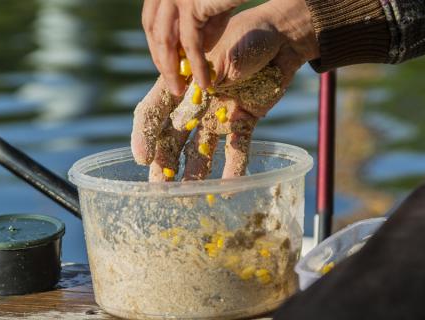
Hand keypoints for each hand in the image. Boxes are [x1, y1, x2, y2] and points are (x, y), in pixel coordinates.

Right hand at [132, 0, 317, 181]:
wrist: (282, 39)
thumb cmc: (249, 36)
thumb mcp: (228, 51)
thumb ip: (218, 72)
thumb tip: (212, 88)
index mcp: (180, 81)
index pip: (153, 110)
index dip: (144, 134)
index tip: (142, 158)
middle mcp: (195, 103)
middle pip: (171, 138)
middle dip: (163, 165)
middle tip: (159, 191)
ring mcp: (217, 116)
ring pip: (199, 150)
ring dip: (193, 174)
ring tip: (189, 198)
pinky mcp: (241, 122)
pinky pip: (236, 150)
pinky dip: (234, 170)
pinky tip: (229, 189)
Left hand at [142, 0, 245, 94]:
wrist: (263, 4)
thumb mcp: (205, 9)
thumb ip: (191, 26)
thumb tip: (181, 54)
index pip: (151, 22)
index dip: (156, 47)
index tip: (165, 66)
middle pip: (154, 31)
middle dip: (162, 61)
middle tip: (172, 85)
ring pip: (167, 40)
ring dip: (172, 70)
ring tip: (180, 90)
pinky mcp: (190, 3)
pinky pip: (190, 43)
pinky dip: (197, 66)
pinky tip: (203, 82)